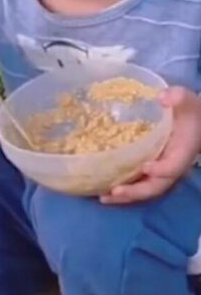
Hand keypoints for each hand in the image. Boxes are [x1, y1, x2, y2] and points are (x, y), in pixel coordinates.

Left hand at [102, 87, 200, 204]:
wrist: (194, 123)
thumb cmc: (188, 112)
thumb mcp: (185, 100)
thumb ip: (178, 97)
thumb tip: (163, 97)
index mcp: (184, 151)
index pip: (174, 165)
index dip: (162, 169)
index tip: (146, 167)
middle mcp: (173, 166)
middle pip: (157, 186)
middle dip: (137, 191)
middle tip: (115, 191)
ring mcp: (161, 171)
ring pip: (146, 190)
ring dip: (126, 196)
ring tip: (104, 198)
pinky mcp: (151, 172)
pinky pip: (138, 185)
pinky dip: (123, 191)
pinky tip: (103, 192)